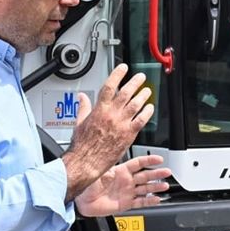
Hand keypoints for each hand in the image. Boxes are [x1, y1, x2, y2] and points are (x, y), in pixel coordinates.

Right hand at [62, 64, 154, 198]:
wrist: (86, 162)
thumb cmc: (82, 145)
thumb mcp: (79, 122)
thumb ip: (83, 107)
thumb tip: (82, 97)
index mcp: (99, 110)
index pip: (110, 86)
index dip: (118, 74)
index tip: (123, 68)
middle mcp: (111, 115)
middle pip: (126, 93)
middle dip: (135, 82)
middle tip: (141, 77)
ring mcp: (121, 125)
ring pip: (135, 105)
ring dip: (143, 95)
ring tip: (147, 90)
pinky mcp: (128, 135)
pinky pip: (140, 121)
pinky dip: (147, 113)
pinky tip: (150, 108)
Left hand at [75, 154, 171, 216]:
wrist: (81, 201)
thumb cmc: (86, 184)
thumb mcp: (99, 171)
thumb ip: (109, 165)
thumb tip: (114, 153)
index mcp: (119, 170)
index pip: (138, 163)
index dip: (149, 160)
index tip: (159, 158)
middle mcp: (125, 181)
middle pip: (145, 175)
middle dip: (157, 173)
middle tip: (167, 172)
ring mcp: (126, 192)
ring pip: (145, 188)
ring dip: (156, 186)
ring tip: (165, 185)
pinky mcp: (125, 203)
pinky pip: (140, 202)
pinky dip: (149, 201)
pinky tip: (157, 199)